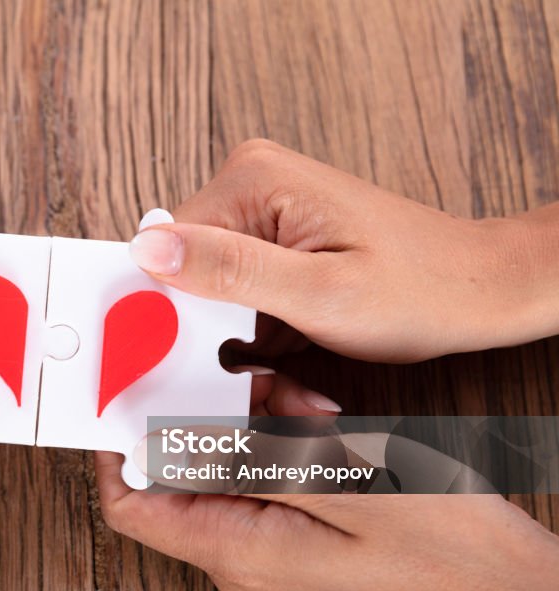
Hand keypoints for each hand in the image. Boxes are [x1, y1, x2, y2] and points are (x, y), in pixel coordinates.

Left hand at [97, 373, 558, 590]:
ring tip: (289, 400)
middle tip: (228, 378)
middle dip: (198, 422)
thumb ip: (262, 447)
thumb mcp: (345, 480)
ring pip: (223, 474)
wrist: (506, 590)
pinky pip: (261, 480)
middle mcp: (241, 560)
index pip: (132, 506)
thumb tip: (200, 417)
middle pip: (177, 481)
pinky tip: (312, 418)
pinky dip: (275, 442)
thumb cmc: (441, 548)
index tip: (121, 397)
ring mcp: (267, 552)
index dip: (115, 452)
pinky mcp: (294, 540)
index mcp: (238, 552)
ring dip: (246, 427)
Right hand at [128, 139, 558, 361]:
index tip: (197, 358)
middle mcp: (251, 183)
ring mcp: (262, 211)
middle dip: (212, 333)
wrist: (477, 290)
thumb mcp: (318, 293)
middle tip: (259, 374)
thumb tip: (148, 249)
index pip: (165, 250)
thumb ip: (229, 270)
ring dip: (236, 339)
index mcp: (254, 181)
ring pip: (208, 292)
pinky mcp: (273, 239)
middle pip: (184, 273)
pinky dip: (256, 332)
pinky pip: (235, 293)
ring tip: (284, 366)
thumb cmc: (419, 290)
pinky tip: (289, 351)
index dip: (173, 313)